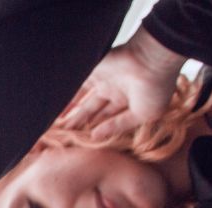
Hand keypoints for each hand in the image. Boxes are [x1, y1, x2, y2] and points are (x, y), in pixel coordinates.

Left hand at [58, 28, 186, 139]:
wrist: (152, 60)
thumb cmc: (155, 88)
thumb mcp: (142, 115)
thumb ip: (119, 126)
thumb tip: (96, 137)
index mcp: (130, 101)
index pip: (110, 118)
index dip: (98, 131)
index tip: (84, 145)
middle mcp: (115, 91)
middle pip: (94, 112)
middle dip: (82, 125)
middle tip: (67, 140)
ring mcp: (103, 81)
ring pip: (84, 103)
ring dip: (72, 116)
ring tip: (59, 131)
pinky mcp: (91, 72)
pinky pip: (76, 89)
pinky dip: (67, 102)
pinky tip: (56, 114)